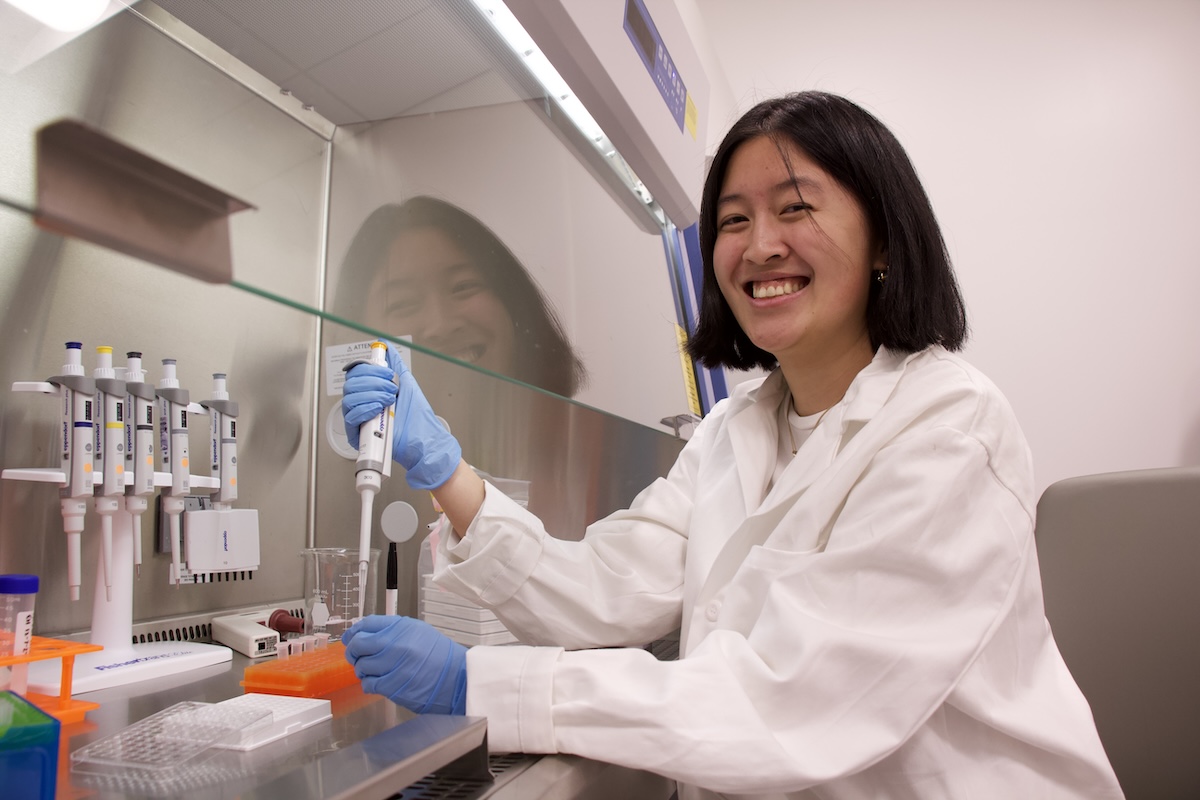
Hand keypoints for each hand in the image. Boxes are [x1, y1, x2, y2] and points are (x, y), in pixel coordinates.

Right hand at [342, 343, 461, 489]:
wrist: (423, 438)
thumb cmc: (417, 417)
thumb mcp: (407, 384)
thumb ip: (395, 364)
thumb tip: (387, 346)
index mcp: (370, 392)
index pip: (356, 374)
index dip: (369, 370)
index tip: (388, 374)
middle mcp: (362, 404)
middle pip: (351, 384)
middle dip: (373, 383)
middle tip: (391, 390)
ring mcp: (359, 419)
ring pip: (349, 398)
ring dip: (371, 395)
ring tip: (389, 401)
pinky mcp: (357, 434)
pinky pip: (350, 417)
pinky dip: (364, 409)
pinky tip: (378, 409)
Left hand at [342, 615, 466, 714]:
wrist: (457, 678)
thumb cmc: (440, 657)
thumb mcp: (419, 632)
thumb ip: (394, 631)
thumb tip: (368, 633)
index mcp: (401, 627)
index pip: (366, 624)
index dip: (354, 632)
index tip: (350, 637)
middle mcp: (395, 643)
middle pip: (358, 644)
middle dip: (354, 652)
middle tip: (357, 657)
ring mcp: (393, 664)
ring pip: (361, 666)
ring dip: (363, 670)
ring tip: (373, 671)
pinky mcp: (392, 685)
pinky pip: (368, 684)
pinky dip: (369, 684)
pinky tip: (378, 682)